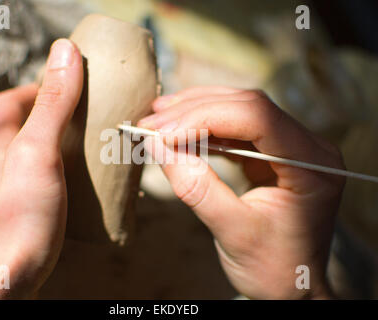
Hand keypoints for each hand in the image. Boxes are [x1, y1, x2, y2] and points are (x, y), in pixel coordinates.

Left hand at [0, 39, 82, 298]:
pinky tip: (79, 188)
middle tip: (87, 120)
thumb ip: (53, 105)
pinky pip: (41, 184)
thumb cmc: (17, 218)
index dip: (37, 88)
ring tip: (89, 152)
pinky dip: (60, 177)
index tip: (68, 88)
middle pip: (23, 129)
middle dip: (54, 118)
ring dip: (59, 149)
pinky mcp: (21, 215)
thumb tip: (65, 54)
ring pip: (33, 159)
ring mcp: (7, 192)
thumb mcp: (38, 152)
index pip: (12, 102)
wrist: (4, 277)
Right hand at [138, 87, 344, 298]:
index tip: (164, 134)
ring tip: (158, 121)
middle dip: (194, 112)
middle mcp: (308, 146)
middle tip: (151, 124)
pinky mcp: (271, 153)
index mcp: (312, 165)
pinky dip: (203, 127)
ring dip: (195, 112)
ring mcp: (290, 146)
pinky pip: (236, 128)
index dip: (206, 117)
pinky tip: (178, 130)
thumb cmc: (272, 267)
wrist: (290, 284)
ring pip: (239, 110)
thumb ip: (196, 188)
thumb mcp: (233, 232)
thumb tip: (157, 146)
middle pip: (248, 107)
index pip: (259, 118)